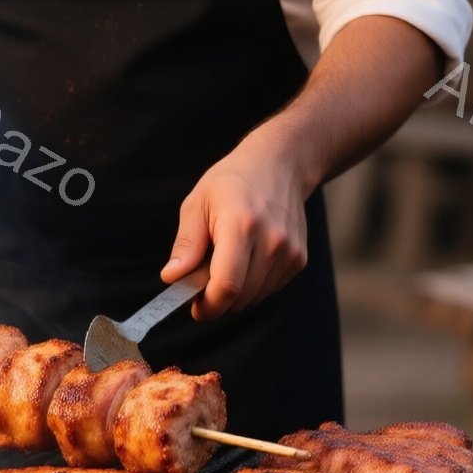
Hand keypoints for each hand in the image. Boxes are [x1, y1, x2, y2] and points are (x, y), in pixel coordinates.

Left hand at [160, 133, 308, 321]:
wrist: (279, 165)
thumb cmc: (231, 183)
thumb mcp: (197, 204)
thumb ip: (186, 244)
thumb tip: (172, 277)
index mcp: (241, 225)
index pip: (227, 285)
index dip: (208, 305)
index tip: (194, 307)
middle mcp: (272, 241)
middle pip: (240, 297)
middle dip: (217, 299)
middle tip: (203, 280)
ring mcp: (290, 252)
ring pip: (255, 298)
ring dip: (235, 292)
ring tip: (226, 261)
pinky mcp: (300, 259)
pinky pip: (269, 290)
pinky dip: (253, 285)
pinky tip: (247, 258)